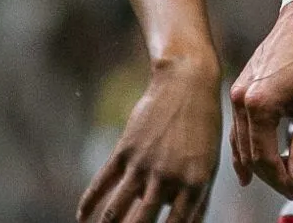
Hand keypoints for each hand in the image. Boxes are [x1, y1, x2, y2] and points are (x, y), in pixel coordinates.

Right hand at [78, 57, 221, 222]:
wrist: (187, 83)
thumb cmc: (203, 125)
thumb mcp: (209, 162)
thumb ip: (198, 197)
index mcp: (195, 182)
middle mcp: (168, 176)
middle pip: (144, 221)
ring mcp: (144, 163)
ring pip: (118, 207)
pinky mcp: (125, 150)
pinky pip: (102, 182)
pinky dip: (89, 202)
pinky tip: (82, 217)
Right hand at [228, 0, 292, 197]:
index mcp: (259, 106)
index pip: (265, 158)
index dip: (281, 179)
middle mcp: (241, 101)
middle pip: (249, 153)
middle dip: (270, 174)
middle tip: (290, 186)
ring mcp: (238, 93)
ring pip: (240, 141)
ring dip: (257, 163)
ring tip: (272, 180)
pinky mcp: (241, 87)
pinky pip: (239, 126)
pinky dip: (246, 146)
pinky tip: (250, 159)